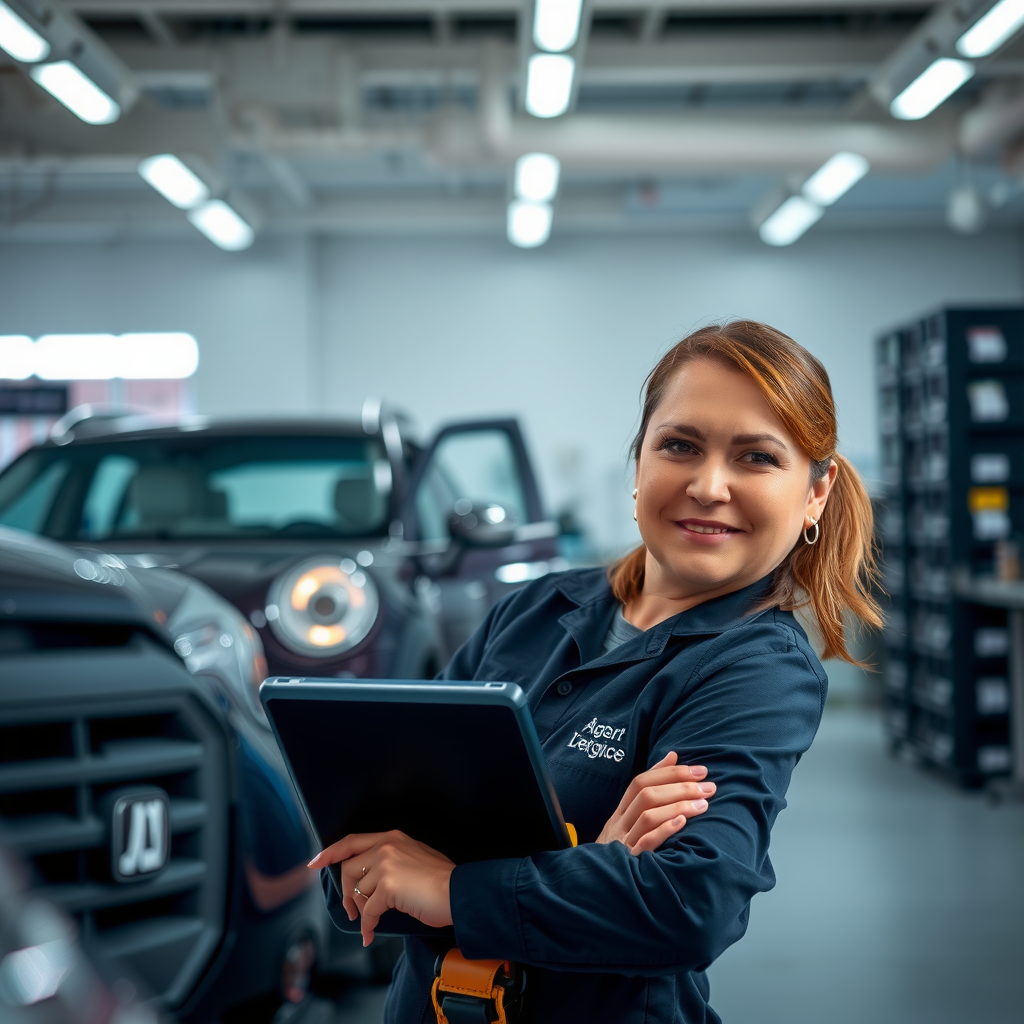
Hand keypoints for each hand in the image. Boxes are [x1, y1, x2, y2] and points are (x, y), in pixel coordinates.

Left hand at [308, 830, 454, 946]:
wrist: (458, 891)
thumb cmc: (441, 880)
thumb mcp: (415, 857)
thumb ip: (392, 861)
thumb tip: (371, 881)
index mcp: (392, 837)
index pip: (352, 840)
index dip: (331, 852)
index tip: (316, 862)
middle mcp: (386, 847)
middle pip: (349, 868)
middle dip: (346, 891)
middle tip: (352, 909)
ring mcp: (386, 864)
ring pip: (357, 890)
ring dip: (360, 910)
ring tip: (367, 921)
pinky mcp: (388, 886)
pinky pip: (368, 910)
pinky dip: (366, 925)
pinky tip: (369, 934)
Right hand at [596, 752, 714, 854]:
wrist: (597, 884)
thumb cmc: (622, 847)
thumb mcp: (630, 817)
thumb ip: (650, 788)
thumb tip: (672, 755)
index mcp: (621, 811)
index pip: (641, 781)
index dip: (670, 773)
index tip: (700, 771)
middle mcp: (620, 823)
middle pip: (646, 795)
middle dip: (680, 787)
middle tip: (709, 787)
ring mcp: (624, 842)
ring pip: (647, 816)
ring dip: (678, 806)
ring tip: (703, 804)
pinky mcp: (631, 862)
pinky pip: (646, 843)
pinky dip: (664, 830)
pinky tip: (682, 823)